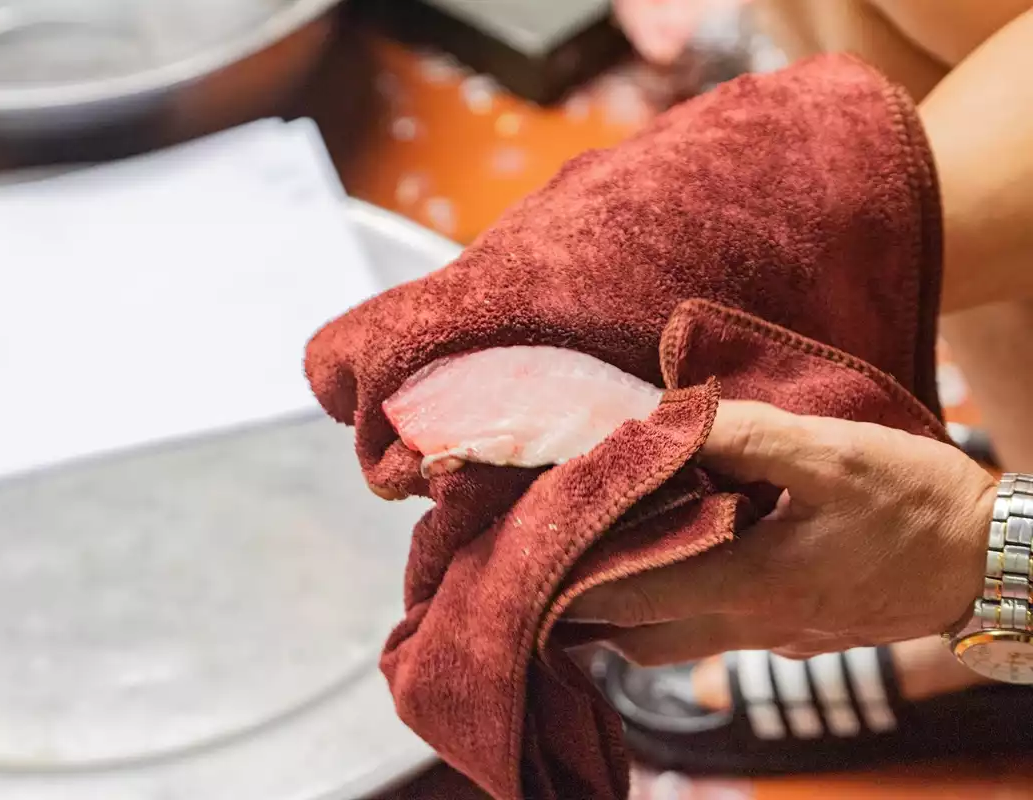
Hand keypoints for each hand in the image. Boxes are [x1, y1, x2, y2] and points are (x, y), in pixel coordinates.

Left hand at [568, 400, 996, 664]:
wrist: (990, 559)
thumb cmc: (916, 503)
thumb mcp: (833, 453)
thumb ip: (745, 435)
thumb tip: (668, 420)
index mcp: (754, 585)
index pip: (633, 594)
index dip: (578, 568)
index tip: (544, 535)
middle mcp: (754, 626)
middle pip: (640, 637)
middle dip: (591, 604)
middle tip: (560, 553)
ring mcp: (775, 638)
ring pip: (676, 639)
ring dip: (635, 605)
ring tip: (607, 550)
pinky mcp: (795, 633)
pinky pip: (716, 628)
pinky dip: (681, 599)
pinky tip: (679, 552)